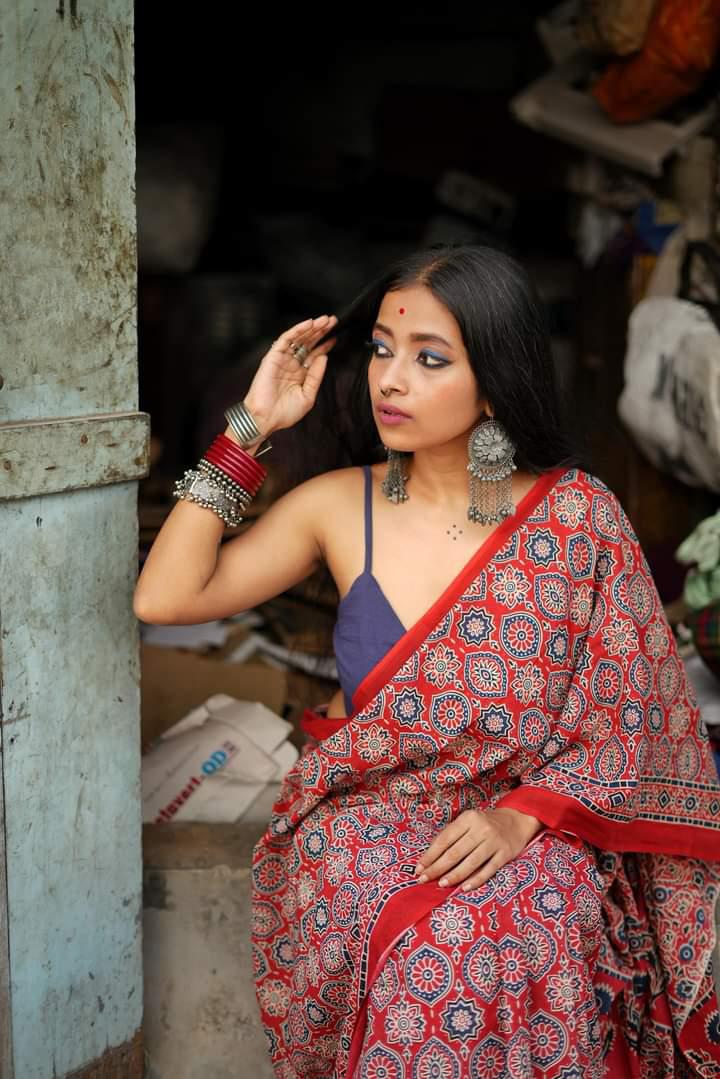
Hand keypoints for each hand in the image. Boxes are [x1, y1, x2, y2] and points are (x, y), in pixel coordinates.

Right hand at [239, 315, 336, 438]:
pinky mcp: (273, 356)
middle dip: (321, 332)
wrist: (266, 419)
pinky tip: (309, 324)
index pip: (315, 354)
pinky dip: (297, 330)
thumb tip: (323, 357)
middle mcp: (292, 364)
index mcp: (300, 374)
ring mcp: (282, 359)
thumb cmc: (284, 412)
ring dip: (312, 328)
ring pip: (299, 338)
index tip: (336, 336)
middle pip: (308, 343)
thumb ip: (316, 376)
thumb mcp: (308, 395)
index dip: (325, 344)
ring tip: (325, 320)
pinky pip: (286, 339)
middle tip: (333, 321)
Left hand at [414, 808, 541, 889]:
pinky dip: (475, 880)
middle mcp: (480, 828)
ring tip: (441, 884)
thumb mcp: (469, 822)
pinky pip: (488, 870)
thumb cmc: (485, 824)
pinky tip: (464, 887)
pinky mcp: (505, 854)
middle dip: (437, 867)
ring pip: (470, 862)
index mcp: (468, 818)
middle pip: (455, 852)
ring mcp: (494, 842)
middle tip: (423, 879)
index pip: (445, 839)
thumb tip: (430, 856)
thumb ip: (452, 835)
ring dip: (454, 875)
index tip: (419, 868)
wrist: (516, 821)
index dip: (430, 855)